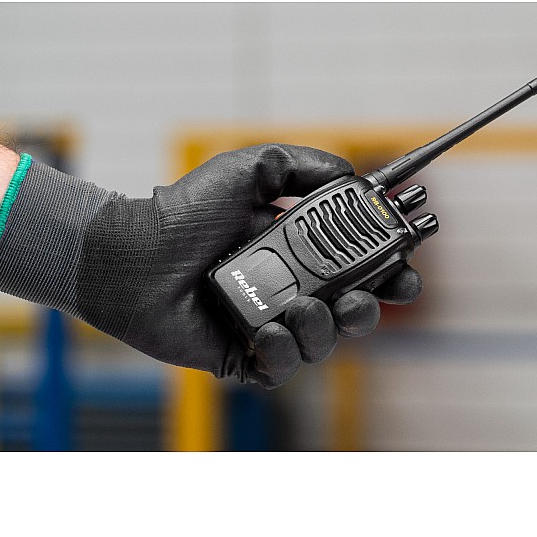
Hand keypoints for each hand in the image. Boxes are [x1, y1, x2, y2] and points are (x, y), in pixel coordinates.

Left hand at [76, 144, 421, 387]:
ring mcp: (267, 325)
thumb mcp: (247, 170)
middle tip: (364, 299)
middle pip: (351, 311)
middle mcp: (288, 290)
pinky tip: (271, 330)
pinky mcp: (242, 355)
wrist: (132, 253)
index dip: (387, 270)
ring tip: (300, 307)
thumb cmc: (183, 212)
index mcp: (296, 252)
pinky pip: (280, 370)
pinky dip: (284, 352)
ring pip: (321, 342)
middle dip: (369, 309)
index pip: (357, 267)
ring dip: (324, 329)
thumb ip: (301, 167)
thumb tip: (351, 174)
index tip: (405, 267)